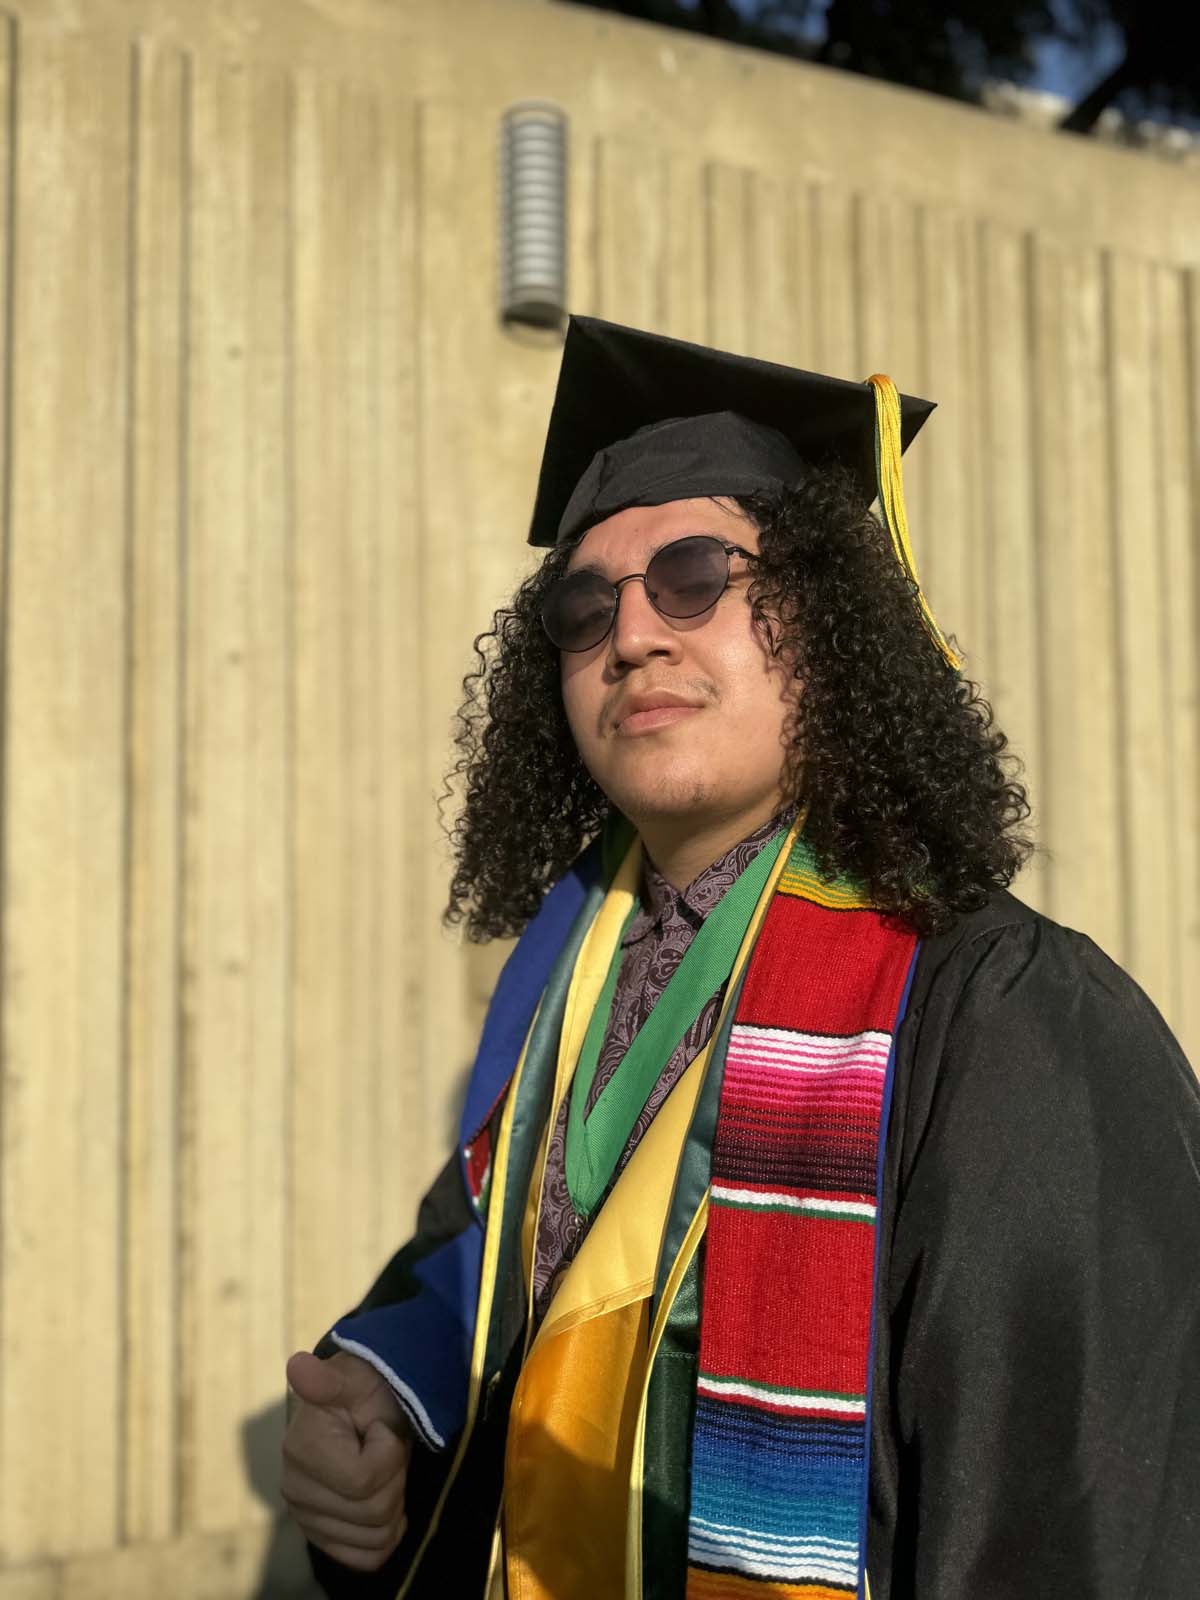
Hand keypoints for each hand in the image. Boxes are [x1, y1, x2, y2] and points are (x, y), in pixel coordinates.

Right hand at [282, 1350, 413, 1571]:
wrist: (361, 1408)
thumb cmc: (364, 1391)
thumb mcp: (354, 1380)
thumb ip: (327, 1379)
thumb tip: (298, 1366)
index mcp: (300, 1449)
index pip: (364, 1481)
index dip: (388, 1453)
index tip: (378, 1428)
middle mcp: (294, 1489)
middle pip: (374, 1512)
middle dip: (394, 1478)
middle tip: (384, 1449)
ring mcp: (305, 1517)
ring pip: (376, 1537)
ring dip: (393, 1503)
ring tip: (382, 1470)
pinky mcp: (320, 1536)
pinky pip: (365, 1558)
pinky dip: (385, 1537)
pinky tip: (384, 1502)